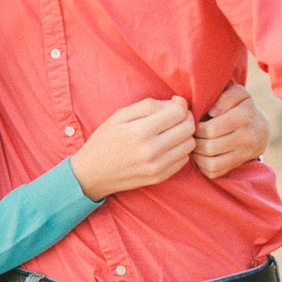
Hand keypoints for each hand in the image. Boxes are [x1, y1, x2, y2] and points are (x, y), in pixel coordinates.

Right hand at [67, 98, 193, 197]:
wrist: (91, 174)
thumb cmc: (104, 141)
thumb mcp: (119, 116)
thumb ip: (148, 106)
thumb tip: (173, 105)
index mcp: (141, 131)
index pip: (179, 113)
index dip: (180, 104)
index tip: (174, 103)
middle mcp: (152, 150)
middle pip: (189, 128)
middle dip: (186, 118)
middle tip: (175, 116)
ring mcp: (157, 166)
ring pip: (190, 144)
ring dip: (185, 134)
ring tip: (171, 131)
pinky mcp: (159, 177)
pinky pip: (184, 159)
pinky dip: (180, 150)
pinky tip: (167, 146)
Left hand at [193, 84, 269, 178]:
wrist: (261, 130)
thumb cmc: (242, 108)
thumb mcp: (238, 94)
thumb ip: (226, 96)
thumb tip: (213, 112)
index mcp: (244, 117)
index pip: (210, 129)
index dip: (196, 127)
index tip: (194, 123)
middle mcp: (246, 138)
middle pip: (208, 146)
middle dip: (195, 140)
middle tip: (191, 135)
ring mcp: (243, 155)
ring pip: (210, 162)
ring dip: (196, 154)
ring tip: (195, 144)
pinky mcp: (237, 166)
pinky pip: (213, 172)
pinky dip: (202, 165)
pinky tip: (201, 154)